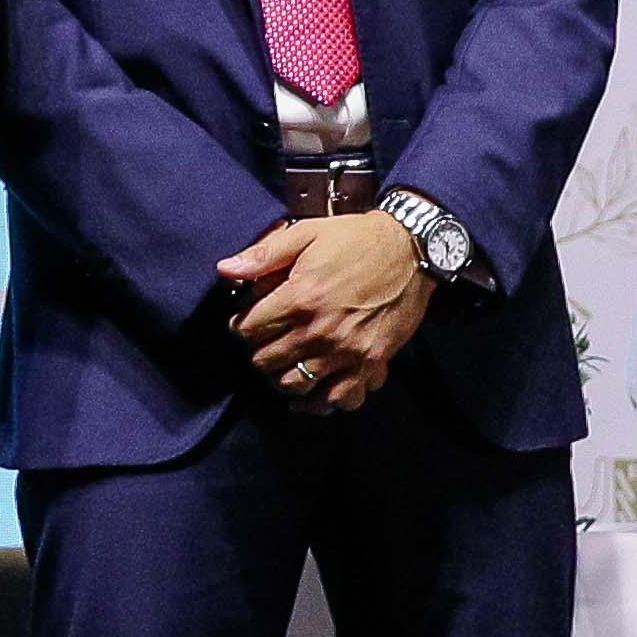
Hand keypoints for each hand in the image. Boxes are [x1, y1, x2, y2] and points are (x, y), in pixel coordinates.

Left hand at [212, 210, 433, 408]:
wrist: (412, 250)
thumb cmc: (356, 239)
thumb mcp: (307, 234)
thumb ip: (264, 254)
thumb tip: (224, 269)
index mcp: (300, 298)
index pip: (249, 329)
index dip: (241, 325)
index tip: (247, 322)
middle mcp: (320, 331)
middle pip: (266, 361)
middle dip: (259, 351)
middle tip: (266, 342)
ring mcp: (346, 351)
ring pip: (295, 385)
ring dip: (283, 376)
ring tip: (286, 363)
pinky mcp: (371, 363)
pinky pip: (340, 399)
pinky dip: (323, 402)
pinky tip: (313, 395)